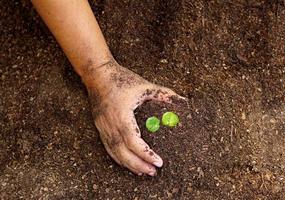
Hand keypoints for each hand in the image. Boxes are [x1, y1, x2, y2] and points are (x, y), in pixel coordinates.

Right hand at [83, 59, 182, 175]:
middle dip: (138, 164)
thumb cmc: (121, 79)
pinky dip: (118, 157)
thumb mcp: (144, 86)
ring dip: (128, 164)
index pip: (133, 140)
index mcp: (121, 114)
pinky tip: (127, 163)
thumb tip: (181, 101)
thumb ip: (163, 94)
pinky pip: (108, 147)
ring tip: (142, 172)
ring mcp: (102, 126)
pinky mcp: (100, 126)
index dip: (145, 153)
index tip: (159, 162)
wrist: (97, 74)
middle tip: (153, 172)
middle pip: (122, 151)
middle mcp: (109, 123)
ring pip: (114, 151)